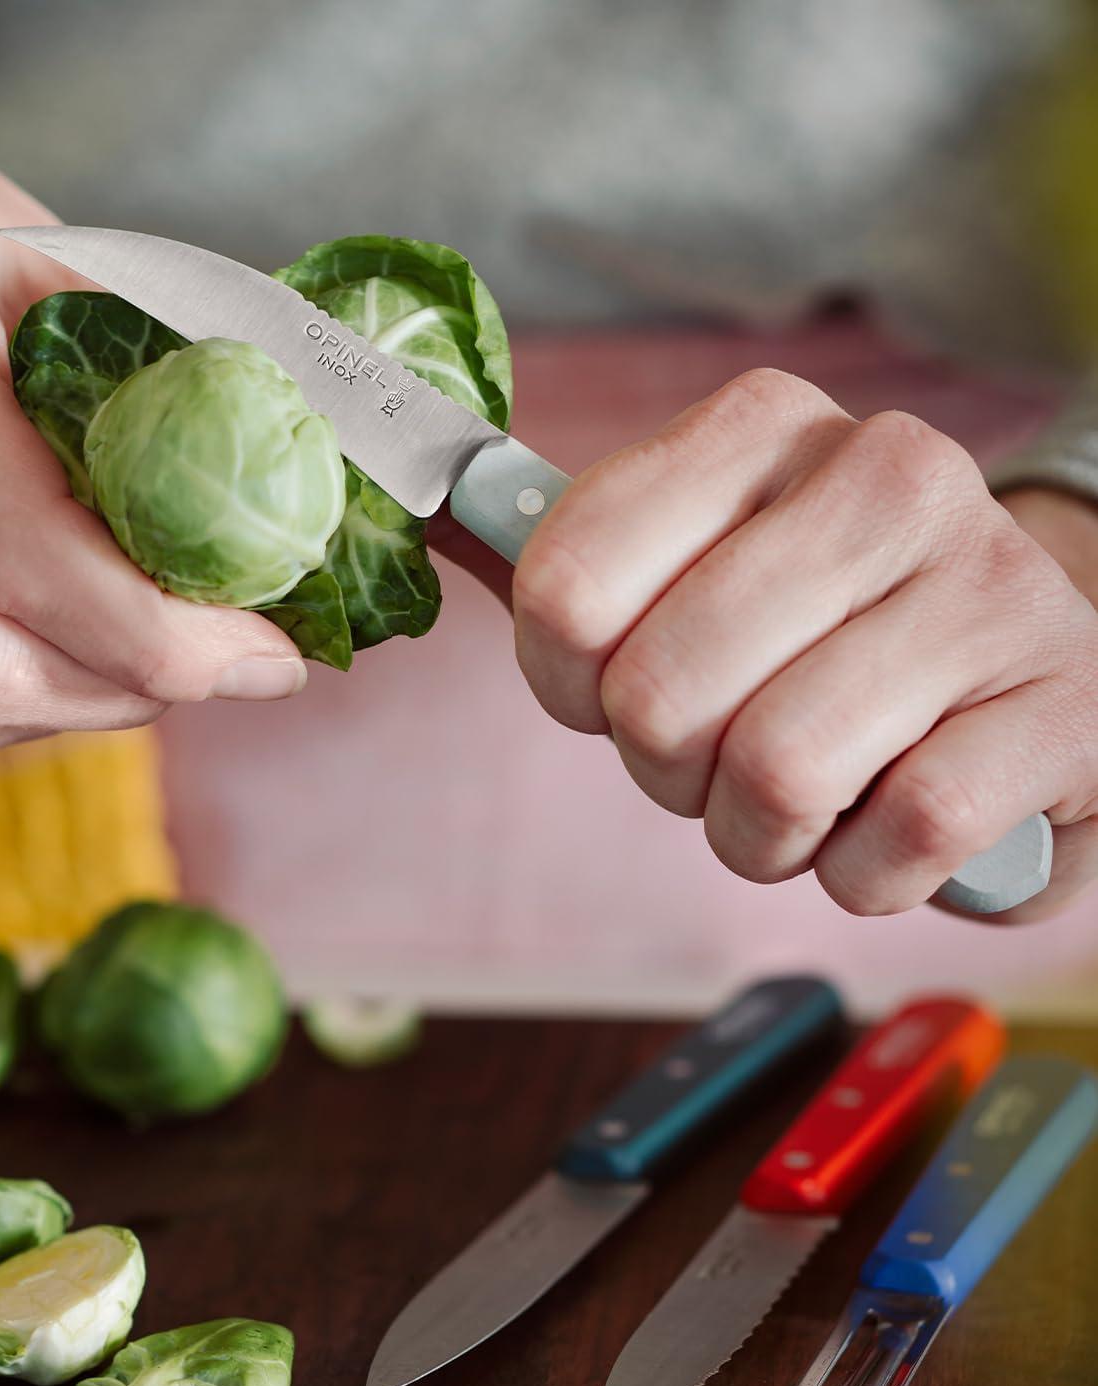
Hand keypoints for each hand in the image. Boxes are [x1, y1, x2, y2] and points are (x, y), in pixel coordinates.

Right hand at [0, 1, 303, 765]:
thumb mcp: (46, 259)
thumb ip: (157, 390)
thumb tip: (292, 515)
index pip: (33, 561)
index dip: (170, 645)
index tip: (266, 660)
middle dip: (124, 692)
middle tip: (210, 665)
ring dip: (63, 709)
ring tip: (130, 652)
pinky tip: (41, 647)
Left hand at [508, 368, 1097, 919]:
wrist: (1030, 666)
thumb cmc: (823, 632)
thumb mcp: (694, 566)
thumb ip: (571, 557)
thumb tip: (435, 513)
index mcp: (763, 428)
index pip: (565, 581)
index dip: (564, 682)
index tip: (607, 694)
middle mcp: (886, 477)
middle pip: (656, 697)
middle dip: (668, 772)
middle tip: (721, 758)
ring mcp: (989, 590)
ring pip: (772, 774)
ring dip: (758, 833)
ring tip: (805, 796)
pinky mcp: (1064, 708)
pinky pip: (892, 841)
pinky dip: (861, 872)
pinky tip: (890, 823)